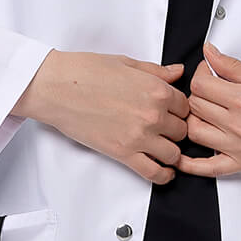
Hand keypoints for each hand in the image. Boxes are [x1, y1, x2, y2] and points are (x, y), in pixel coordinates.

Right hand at [16, 50, 190, 181]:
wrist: (56, 87)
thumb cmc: (84, 71)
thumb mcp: (125, 64)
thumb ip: (155, 72)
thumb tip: (177, 72)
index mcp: (156, 89)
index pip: (185, 107)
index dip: (179, 110)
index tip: (171, 113)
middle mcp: (153, 114)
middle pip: (181, 131)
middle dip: (175, 130)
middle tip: (164, 129)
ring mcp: (139, 136)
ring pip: (173, 154)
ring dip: (170, 152)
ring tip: (162, 149)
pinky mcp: (123, 153)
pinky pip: (154, 173)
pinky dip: (163, 176)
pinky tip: (164, 173)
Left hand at [178, 44, 240, 177]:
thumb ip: (234, 67)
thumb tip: (210, 53)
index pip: (201, 84)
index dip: (200, 74)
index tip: (208, 72)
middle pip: (196, 106)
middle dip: (198, 93)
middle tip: (209, 89)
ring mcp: (240, 147)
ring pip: (195, 131)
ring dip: (193, 119)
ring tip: (205, 111)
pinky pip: (208, 168)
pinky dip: (191, 163)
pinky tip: (182, 155)